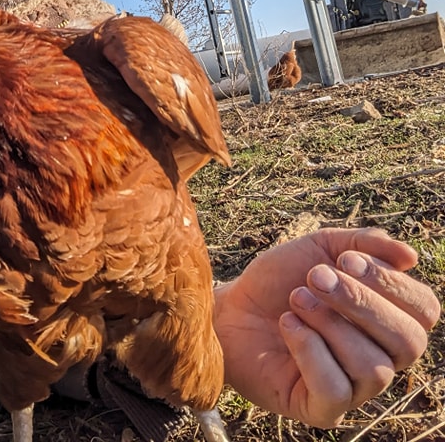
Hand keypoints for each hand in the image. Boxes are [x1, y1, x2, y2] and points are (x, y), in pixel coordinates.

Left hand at [213, 227, 440, 427]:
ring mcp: (354, 388)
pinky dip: (310, 349)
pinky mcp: (322, 409)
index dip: (392, 283)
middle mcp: (381, 357)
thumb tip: (410, 256)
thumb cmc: (279, 281)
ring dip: (328, 323)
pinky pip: (337, 389)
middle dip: (361, 302)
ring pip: (374, 367)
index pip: (424, 310)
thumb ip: (364, 245)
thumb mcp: (320, 249)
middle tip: (315, 276)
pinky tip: (288, 326)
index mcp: (388, 320)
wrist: (230, 307)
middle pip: (409, 341)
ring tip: (295, 300)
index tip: (347, 260)